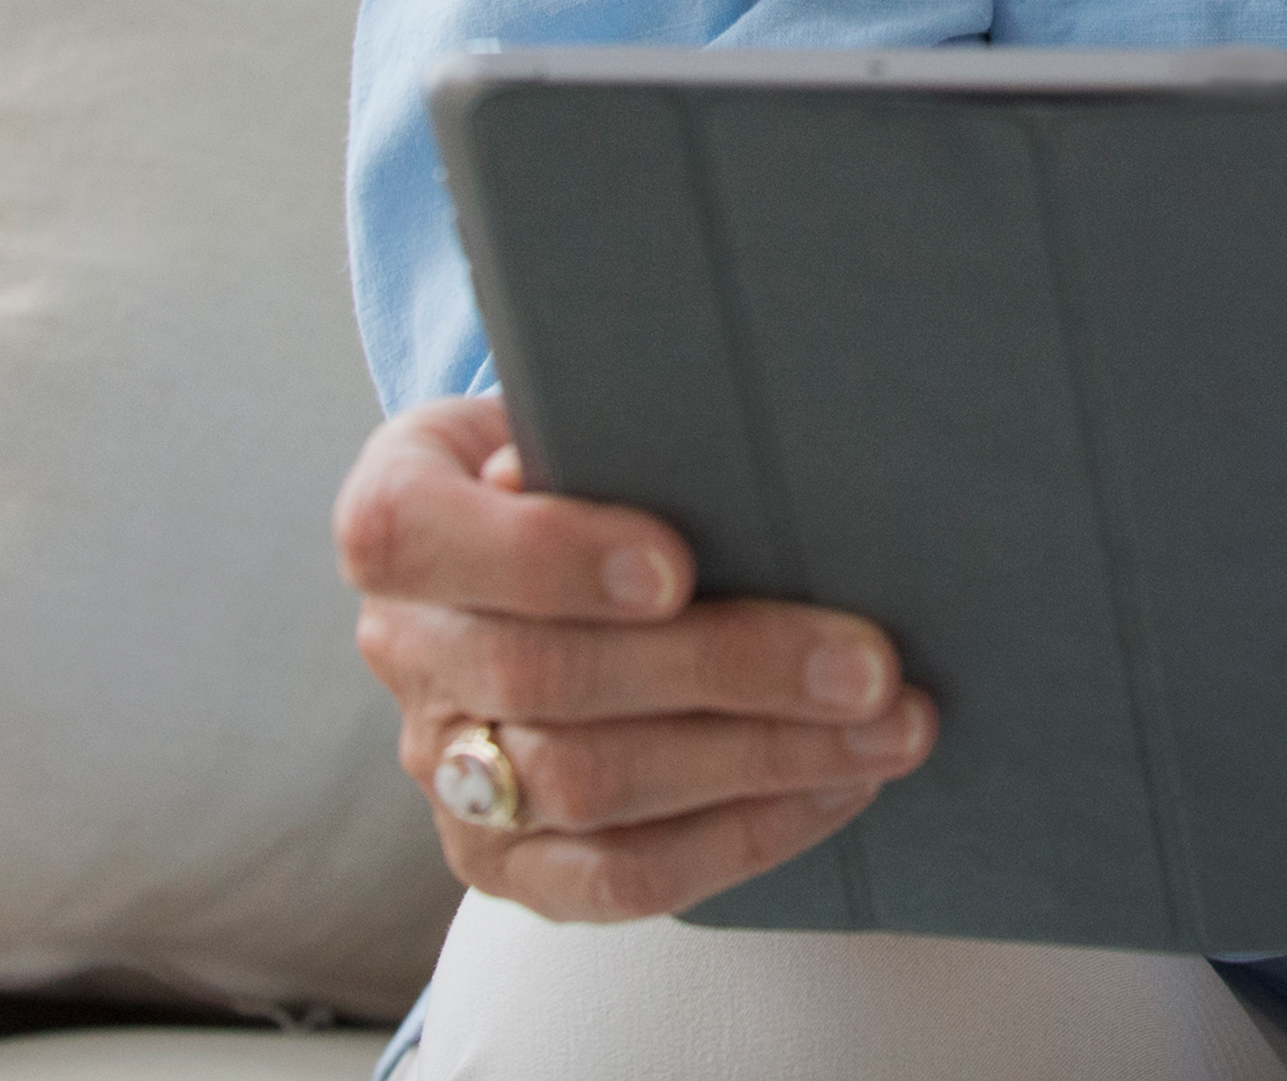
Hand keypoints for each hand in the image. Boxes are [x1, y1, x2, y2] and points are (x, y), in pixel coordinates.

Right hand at [335, 395, 939, 919]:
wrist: (556, 560)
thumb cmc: (594, 463)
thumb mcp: (582, 410)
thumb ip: (615, 425)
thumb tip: (718, 455)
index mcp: (398, 517)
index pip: (419, 536)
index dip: (545, 557)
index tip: (676, 565)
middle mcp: (404, 648)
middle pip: (543, 676)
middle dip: (726, 669)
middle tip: (869, 664)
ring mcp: (444, 769)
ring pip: (589, 786)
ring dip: (762, 759)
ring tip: (889, 729)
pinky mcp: (503, 862)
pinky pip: (617, 877)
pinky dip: (742, 836)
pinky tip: (838, 788)